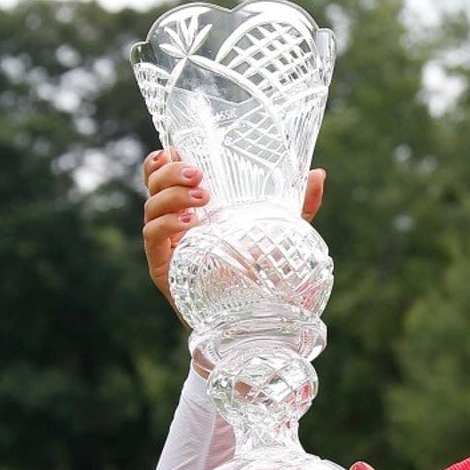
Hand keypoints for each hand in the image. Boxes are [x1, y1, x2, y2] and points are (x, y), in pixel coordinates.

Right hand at [141, 149, 326, 315]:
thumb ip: (298, 206)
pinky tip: (190, 222)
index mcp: (192, 209)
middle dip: (172, 172)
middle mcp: (174, 224)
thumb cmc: (258, 272)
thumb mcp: (278, 233)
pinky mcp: (163, 268)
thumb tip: (318, 174)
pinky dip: (166, 224)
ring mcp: (166, 245)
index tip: (179, 148)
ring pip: (151, 207)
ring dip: (172, 196)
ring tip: (203, 198)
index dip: (164, 160)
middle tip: (200, 176)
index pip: (163, 176)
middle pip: (155, 185)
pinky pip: (152, 237)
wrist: (248, 321)